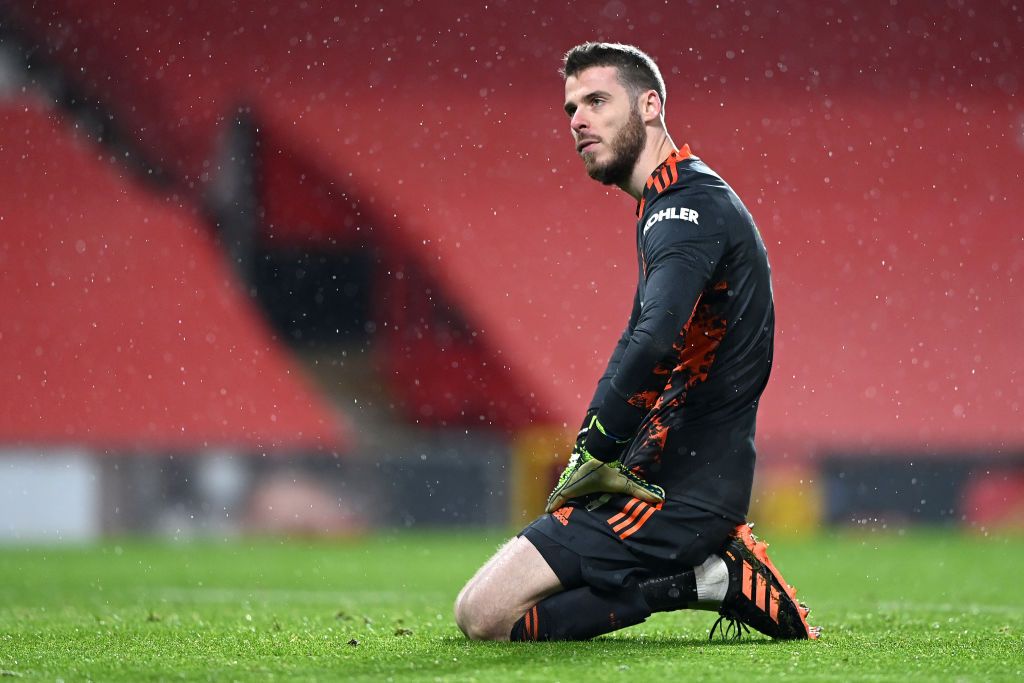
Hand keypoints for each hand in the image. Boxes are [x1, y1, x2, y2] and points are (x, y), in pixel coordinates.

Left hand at [545, 433, 664, 512]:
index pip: (585, 499)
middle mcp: (581, 489)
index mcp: (592, 490)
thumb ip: (640, 493)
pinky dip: (553, 504)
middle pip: (572, 499)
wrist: (599, 464)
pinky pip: (559, 499)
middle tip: (560, 518)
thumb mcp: (625, 486)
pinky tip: (547, 511)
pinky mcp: (568, 489)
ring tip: (551, 514)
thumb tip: (658, 499)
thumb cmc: (610, 475)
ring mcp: (573, 489)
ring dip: (557, 505)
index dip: (580, 506)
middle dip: (566, 507)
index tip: (577, 513)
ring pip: (563, 499)